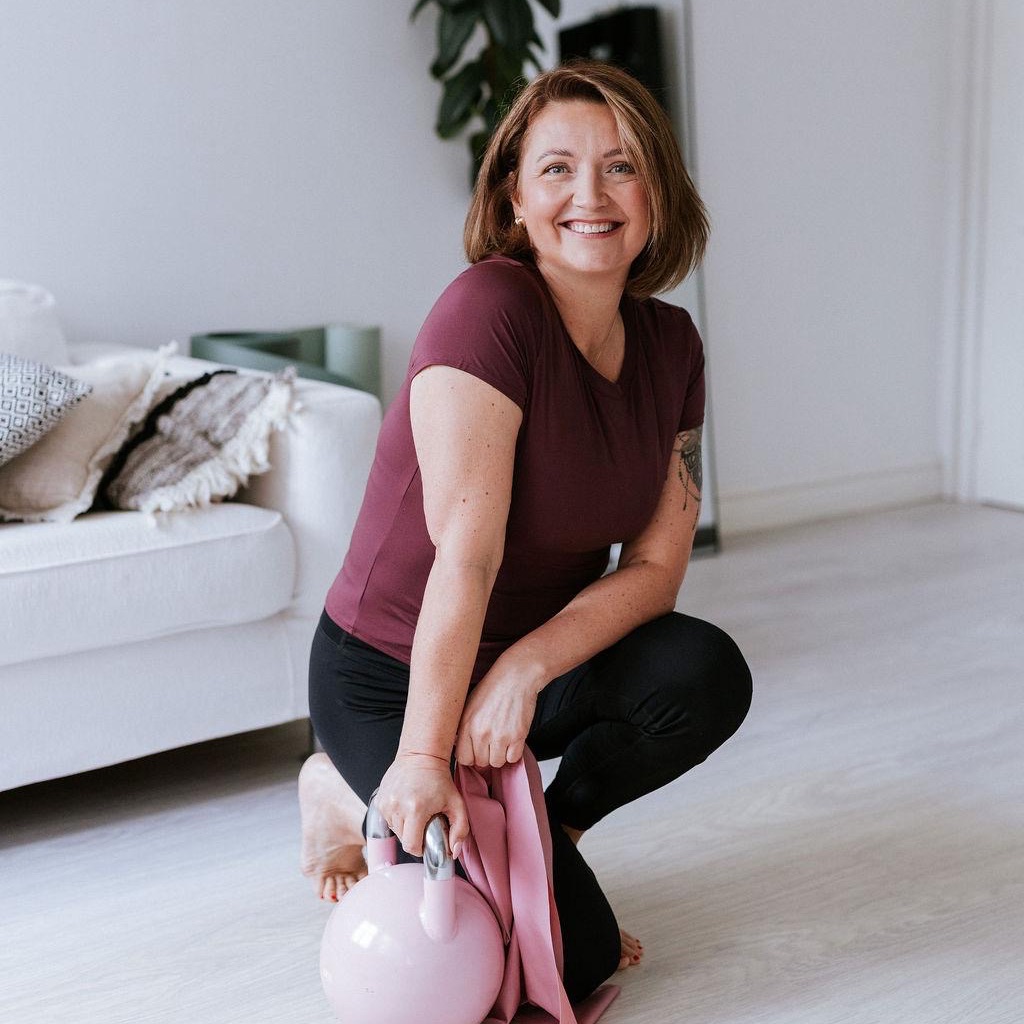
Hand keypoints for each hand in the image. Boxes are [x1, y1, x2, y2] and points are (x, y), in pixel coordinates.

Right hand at [375, 752, 468, 857]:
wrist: (420, 755)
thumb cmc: (439, 779)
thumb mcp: (457, 803)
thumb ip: (460, 830)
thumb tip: (453, 851)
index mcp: (416, 809)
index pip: (412, 846)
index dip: (421, 848)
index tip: (428, 839)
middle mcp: (397, 806)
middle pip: (403, 839)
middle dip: (415, 836)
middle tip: (425, 823)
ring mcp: (385, 803)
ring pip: (395, 830)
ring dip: (405, 827)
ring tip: (416, 812)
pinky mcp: (379, 800)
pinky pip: (388, 820)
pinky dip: (397, 818)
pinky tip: (407, 806)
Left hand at [455, 651, 542, 767]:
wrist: (516, 676)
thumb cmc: (493, 688)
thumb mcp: (469, 705)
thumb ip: (462, 727)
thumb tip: (459, 746)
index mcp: (466, 725)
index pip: (463, 758)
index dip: (470, 756)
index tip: (476, 751)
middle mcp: (481, 733)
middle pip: (480, 762)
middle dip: (486, 755)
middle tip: (492, 742)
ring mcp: (500, 736)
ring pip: (497, 763)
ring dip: (500, 754)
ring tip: (502, 739)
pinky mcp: (517, 736)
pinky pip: (513, 758)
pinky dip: (513, 752)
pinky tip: (512, 739)